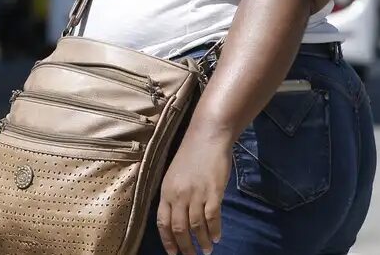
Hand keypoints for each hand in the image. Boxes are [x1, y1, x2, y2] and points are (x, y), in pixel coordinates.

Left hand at [156, 131, 232, 254]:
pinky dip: (215, 230)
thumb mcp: (174, 175)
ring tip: (207, 250)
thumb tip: (178, 217)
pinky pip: (212, 218)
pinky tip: (217, 237)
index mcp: (166, 191)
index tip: (173, 253)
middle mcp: (179, 195)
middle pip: (179, 228)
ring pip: (197, 227)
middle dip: (185, 247)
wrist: (208, 137)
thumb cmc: (191, 154)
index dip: (168, 241)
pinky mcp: (213, 192)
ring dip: (202, 242)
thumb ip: (175, 195)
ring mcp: (196, 194)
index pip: (162, 222)